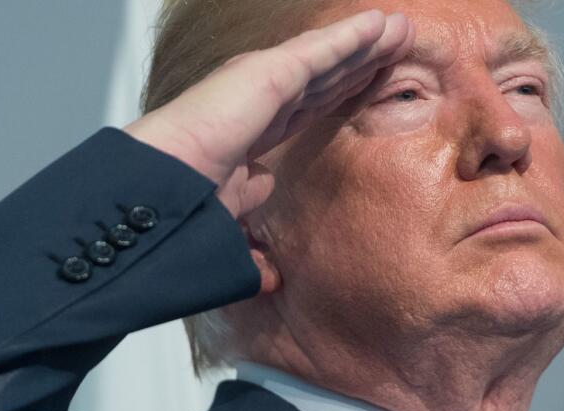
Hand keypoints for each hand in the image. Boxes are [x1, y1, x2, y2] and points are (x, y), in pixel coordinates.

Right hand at [124, 9, 413, 222]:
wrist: (162, 194)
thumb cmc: (181, 209)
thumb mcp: (229, 220)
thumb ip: (251, 217)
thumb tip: (266, 231)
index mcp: (249, 133)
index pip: (305, 109)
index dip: (338, 96)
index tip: (366, 89)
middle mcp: (255, 102)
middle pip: (323, 79)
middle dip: (360, 64)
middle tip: (396, 47)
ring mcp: (260, 84)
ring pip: (327, 60)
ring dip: (365, 44)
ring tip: (401, 30)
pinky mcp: (267, 74)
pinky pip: (321, 52)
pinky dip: (352, 38)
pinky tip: (381, 26)